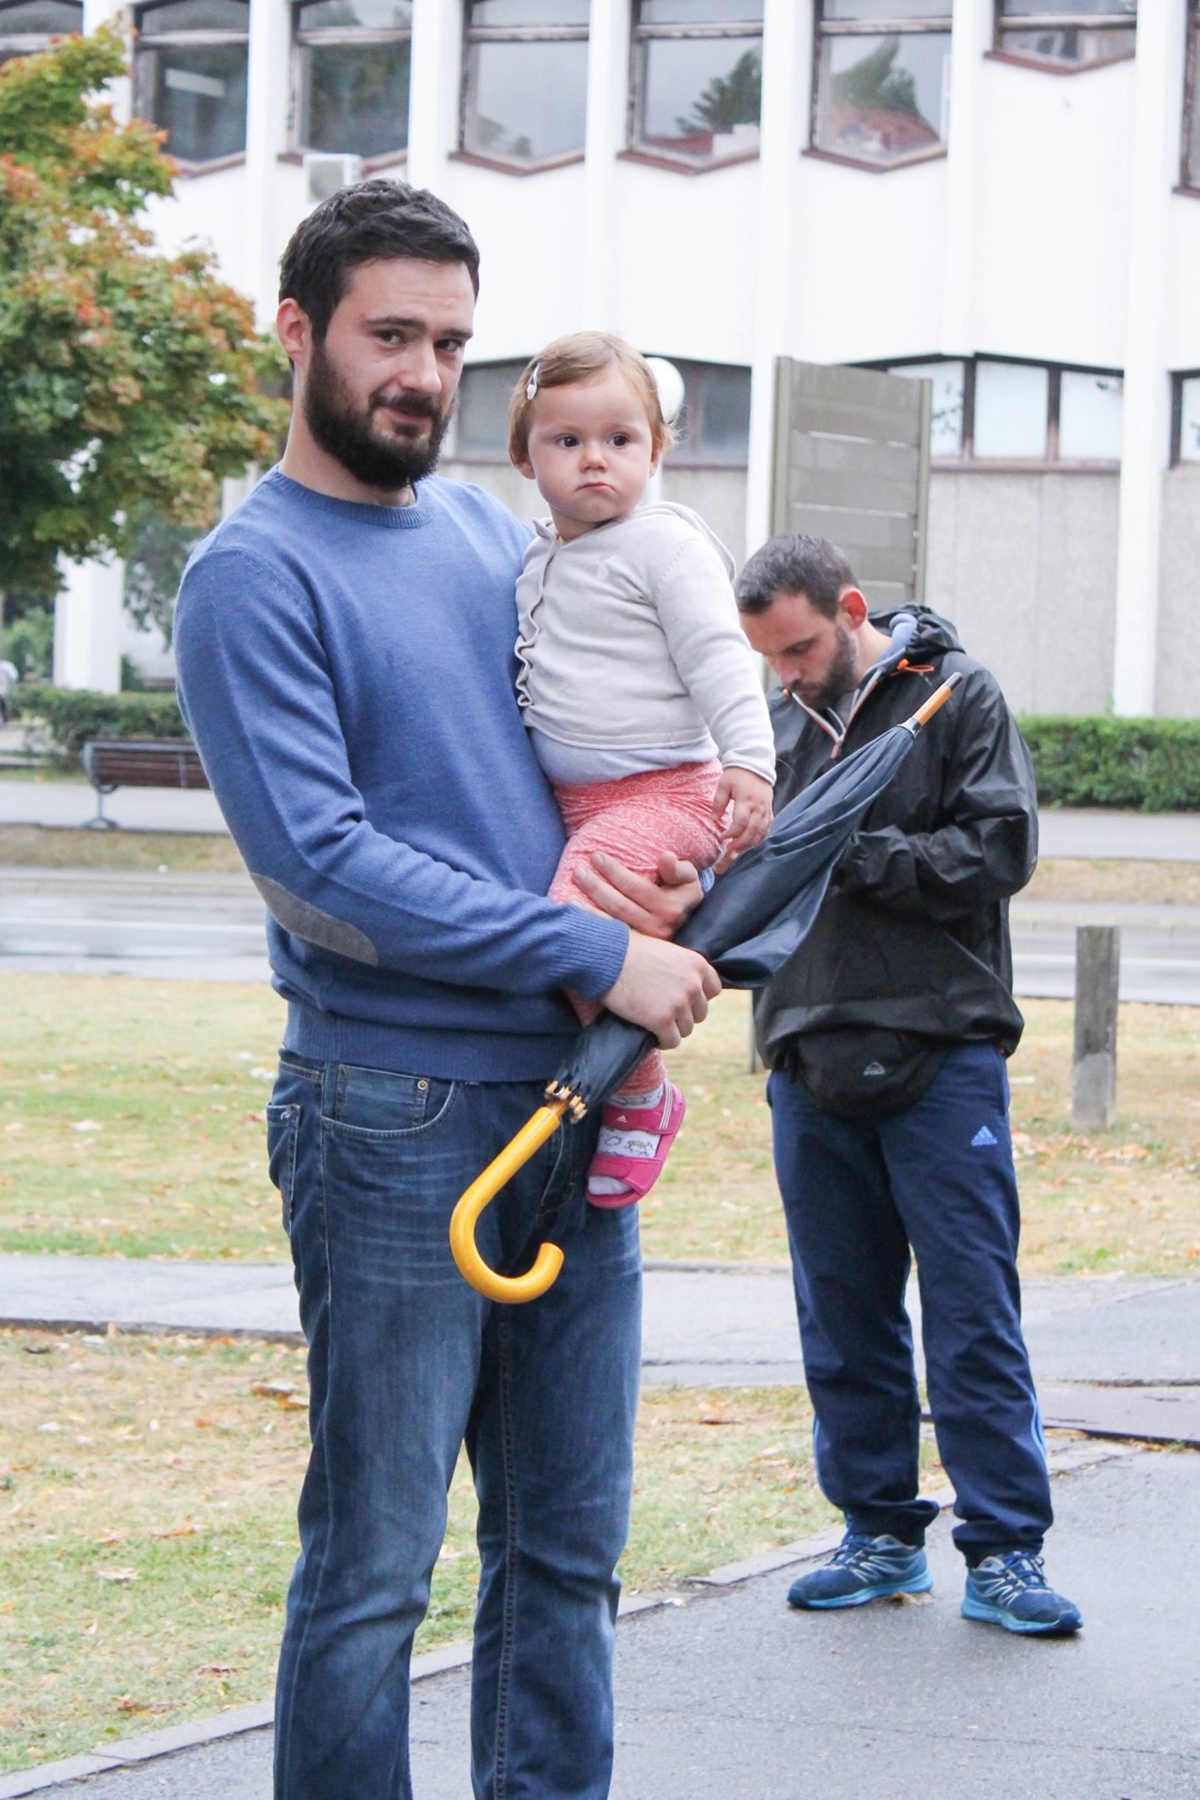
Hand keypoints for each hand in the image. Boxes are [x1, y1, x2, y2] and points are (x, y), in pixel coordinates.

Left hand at [571, 850, 704, 941]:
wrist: (687, 922)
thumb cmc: (682, 892)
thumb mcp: (688, 878)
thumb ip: (678, 868)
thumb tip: (665, 857)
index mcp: (670, 908)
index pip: (635, 887)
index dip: (614, 871)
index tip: (596, 856)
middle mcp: (658, 929)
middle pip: (619, 906)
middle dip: (595, 886)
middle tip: (578, 870)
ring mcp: (645, 944)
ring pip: (611, 924)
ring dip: (587, 908)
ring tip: (570, 892)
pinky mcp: (634, 954)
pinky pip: (609, 938)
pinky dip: (591, 926)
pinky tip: (575, 916)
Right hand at [600, 933, 720, 1047]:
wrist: (608, 957)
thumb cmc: (630, 951)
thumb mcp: (666, 952)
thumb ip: (681, 968)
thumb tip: (685, 987)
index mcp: (698, 965)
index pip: (713, 990)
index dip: (697, 997)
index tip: (683, 1000)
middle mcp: (694, 985)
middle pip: (700, 1013)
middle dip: (684, 1015)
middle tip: (663, 1012)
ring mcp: (679, 1004)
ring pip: (686, 1029)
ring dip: (672, 1029)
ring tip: (654, 1023)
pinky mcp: (662, 1020)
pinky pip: (671, 1041)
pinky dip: (662, 1041)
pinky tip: (651, 1035)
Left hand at [713, 767, 773, 857]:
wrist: (755, 764)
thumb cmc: (736, 774)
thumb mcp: (723, 785)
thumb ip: (718, 802)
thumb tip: (713, 819)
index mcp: (746, 799)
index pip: (741, 822)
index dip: (732, 833)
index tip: (723, 837)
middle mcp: (758, 806)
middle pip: (752, 831)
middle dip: (741, 843)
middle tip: (730, 849)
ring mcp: (766, 809)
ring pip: (761, 832)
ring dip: (750, 843)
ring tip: (738, 850)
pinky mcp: (769, 810)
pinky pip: (767, 828)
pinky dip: (760, 838)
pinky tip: (751, 843)